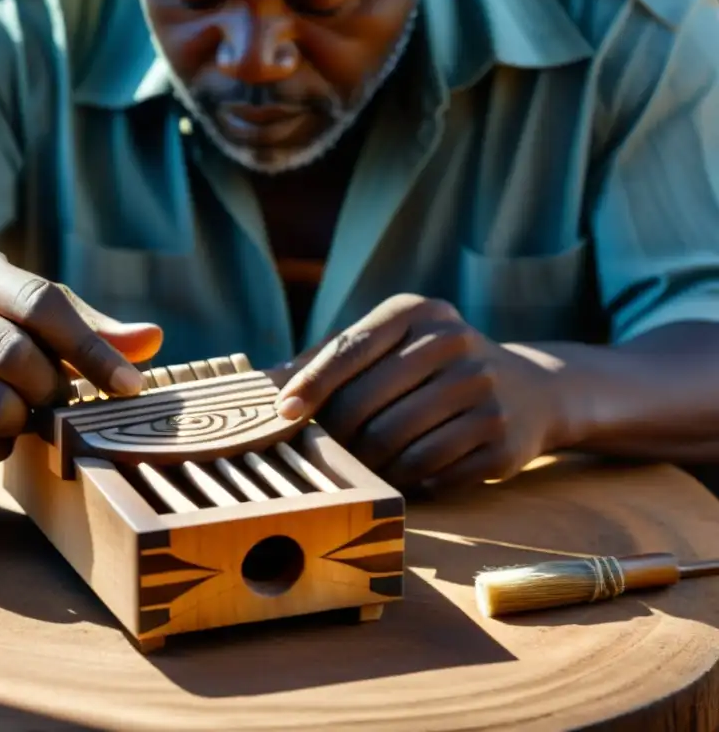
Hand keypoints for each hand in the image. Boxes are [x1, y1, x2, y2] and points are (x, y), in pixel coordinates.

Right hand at [0, 248, 161, 462]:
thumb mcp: (37, 305)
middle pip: (14, 359)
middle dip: (52, 389)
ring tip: (30, 412)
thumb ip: (93, 327)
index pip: (43, 306)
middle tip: (62, 397)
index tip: (131, 388)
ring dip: (25, 421)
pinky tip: (0, 432)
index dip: (92, 351)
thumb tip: (154, 340)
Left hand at [274, 294, 565, 494]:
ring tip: (366, 465)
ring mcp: (484, 390)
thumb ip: (329, 359)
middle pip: (366, 404)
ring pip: (395, 443)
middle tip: (329, 451)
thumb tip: (261, 386)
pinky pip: (430, 472)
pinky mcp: (502, 438)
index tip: (283, 413)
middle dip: (338, 435)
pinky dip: (408, 481)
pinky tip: (406, 474)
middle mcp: (455, 343)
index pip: (350, 348)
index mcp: (418, 312)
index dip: (312, 384)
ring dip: (369, 464)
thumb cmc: (432, 367)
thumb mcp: (390, 345)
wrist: (531, 390)